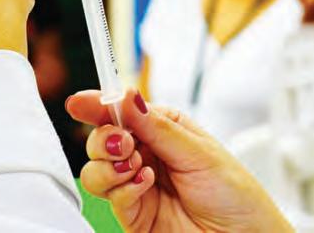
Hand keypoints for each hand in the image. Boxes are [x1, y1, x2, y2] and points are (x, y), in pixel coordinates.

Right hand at [66, 89, 292, 231]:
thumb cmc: (234, 192)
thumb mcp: (199, 151)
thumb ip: (158, 127)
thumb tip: (127, 97)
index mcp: (164, 130)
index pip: (124, 113)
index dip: (98, 105)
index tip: (79, 102)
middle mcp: (146, 156)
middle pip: (102, 140)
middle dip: (104, 139)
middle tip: (124, 144)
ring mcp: (137, 186)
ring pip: (96, 171)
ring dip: (110, 166)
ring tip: (137, 167)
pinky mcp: (134, 215)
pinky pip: (111, 198)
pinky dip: (124, 189)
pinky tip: (146, 184)